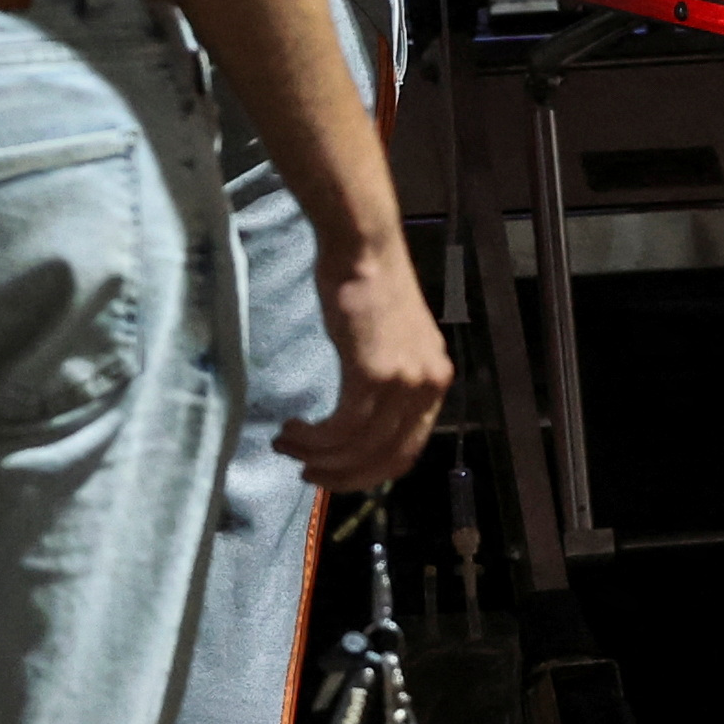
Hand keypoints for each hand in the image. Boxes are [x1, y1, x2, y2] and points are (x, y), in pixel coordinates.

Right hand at [279, 229, 450, 490]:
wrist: (363, 247)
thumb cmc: (368, 287)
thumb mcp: (392, 343)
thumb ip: (388, 384)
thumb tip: (360, 427)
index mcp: (436, 381)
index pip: (409, 451)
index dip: (368, 472)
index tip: (335, 473)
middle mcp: (429, 386)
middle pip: (386, 459)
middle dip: (342, 476)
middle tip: (306, 473)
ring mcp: (405, 381)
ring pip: (359, 447)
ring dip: (318, 457)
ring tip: (288, 446)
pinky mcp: (374, 373)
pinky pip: (342, 428)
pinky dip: (314, 439)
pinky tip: (293, 430)